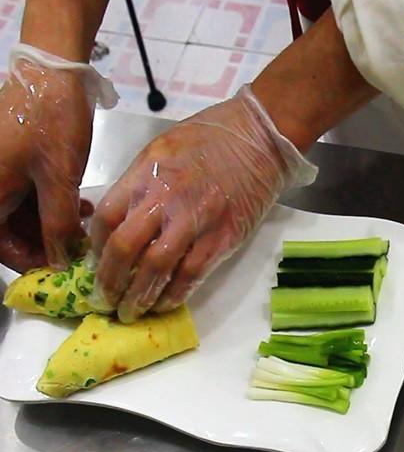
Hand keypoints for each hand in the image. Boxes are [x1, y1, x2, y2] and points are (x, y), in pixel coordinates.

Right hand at [0, 46, 109, 270]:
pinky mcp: (15, 159)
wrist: (52, 71)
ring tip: (85, 230)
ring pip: (23, 215)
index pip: (1, 246)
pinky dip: (52, 205)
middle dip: (45, 245)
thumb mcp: (59, 179)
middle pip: (10, 232)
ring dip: (53, 226)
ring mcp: (0, 170)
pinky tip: (80, 207)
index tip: (61, 273)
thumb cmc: (51, 122)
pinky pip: (28, 194)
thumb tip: (60, 260)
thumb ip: (58, 223)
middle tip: (79, 254)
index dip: (30, 264)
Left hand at [90, 85, 316, 321]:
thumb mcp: (161, 149)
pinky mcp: (223, 237)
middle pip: (125, 247)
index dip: (95, 247)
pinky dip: (175, 293)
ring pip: (156, 267)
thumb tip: (121, 220)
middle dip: (109, 281)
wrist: (260, 139)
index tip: (95, 263)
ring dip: (139, 296)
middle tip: (104, 300)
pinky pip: (192, 273)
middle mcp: (166, 198)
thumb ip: (139, 183)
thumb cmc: (211, 139)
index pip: (107, 217)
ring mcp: (197, 220)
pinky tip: (164, 303)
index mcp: (146, 173)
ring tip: (130, 312)